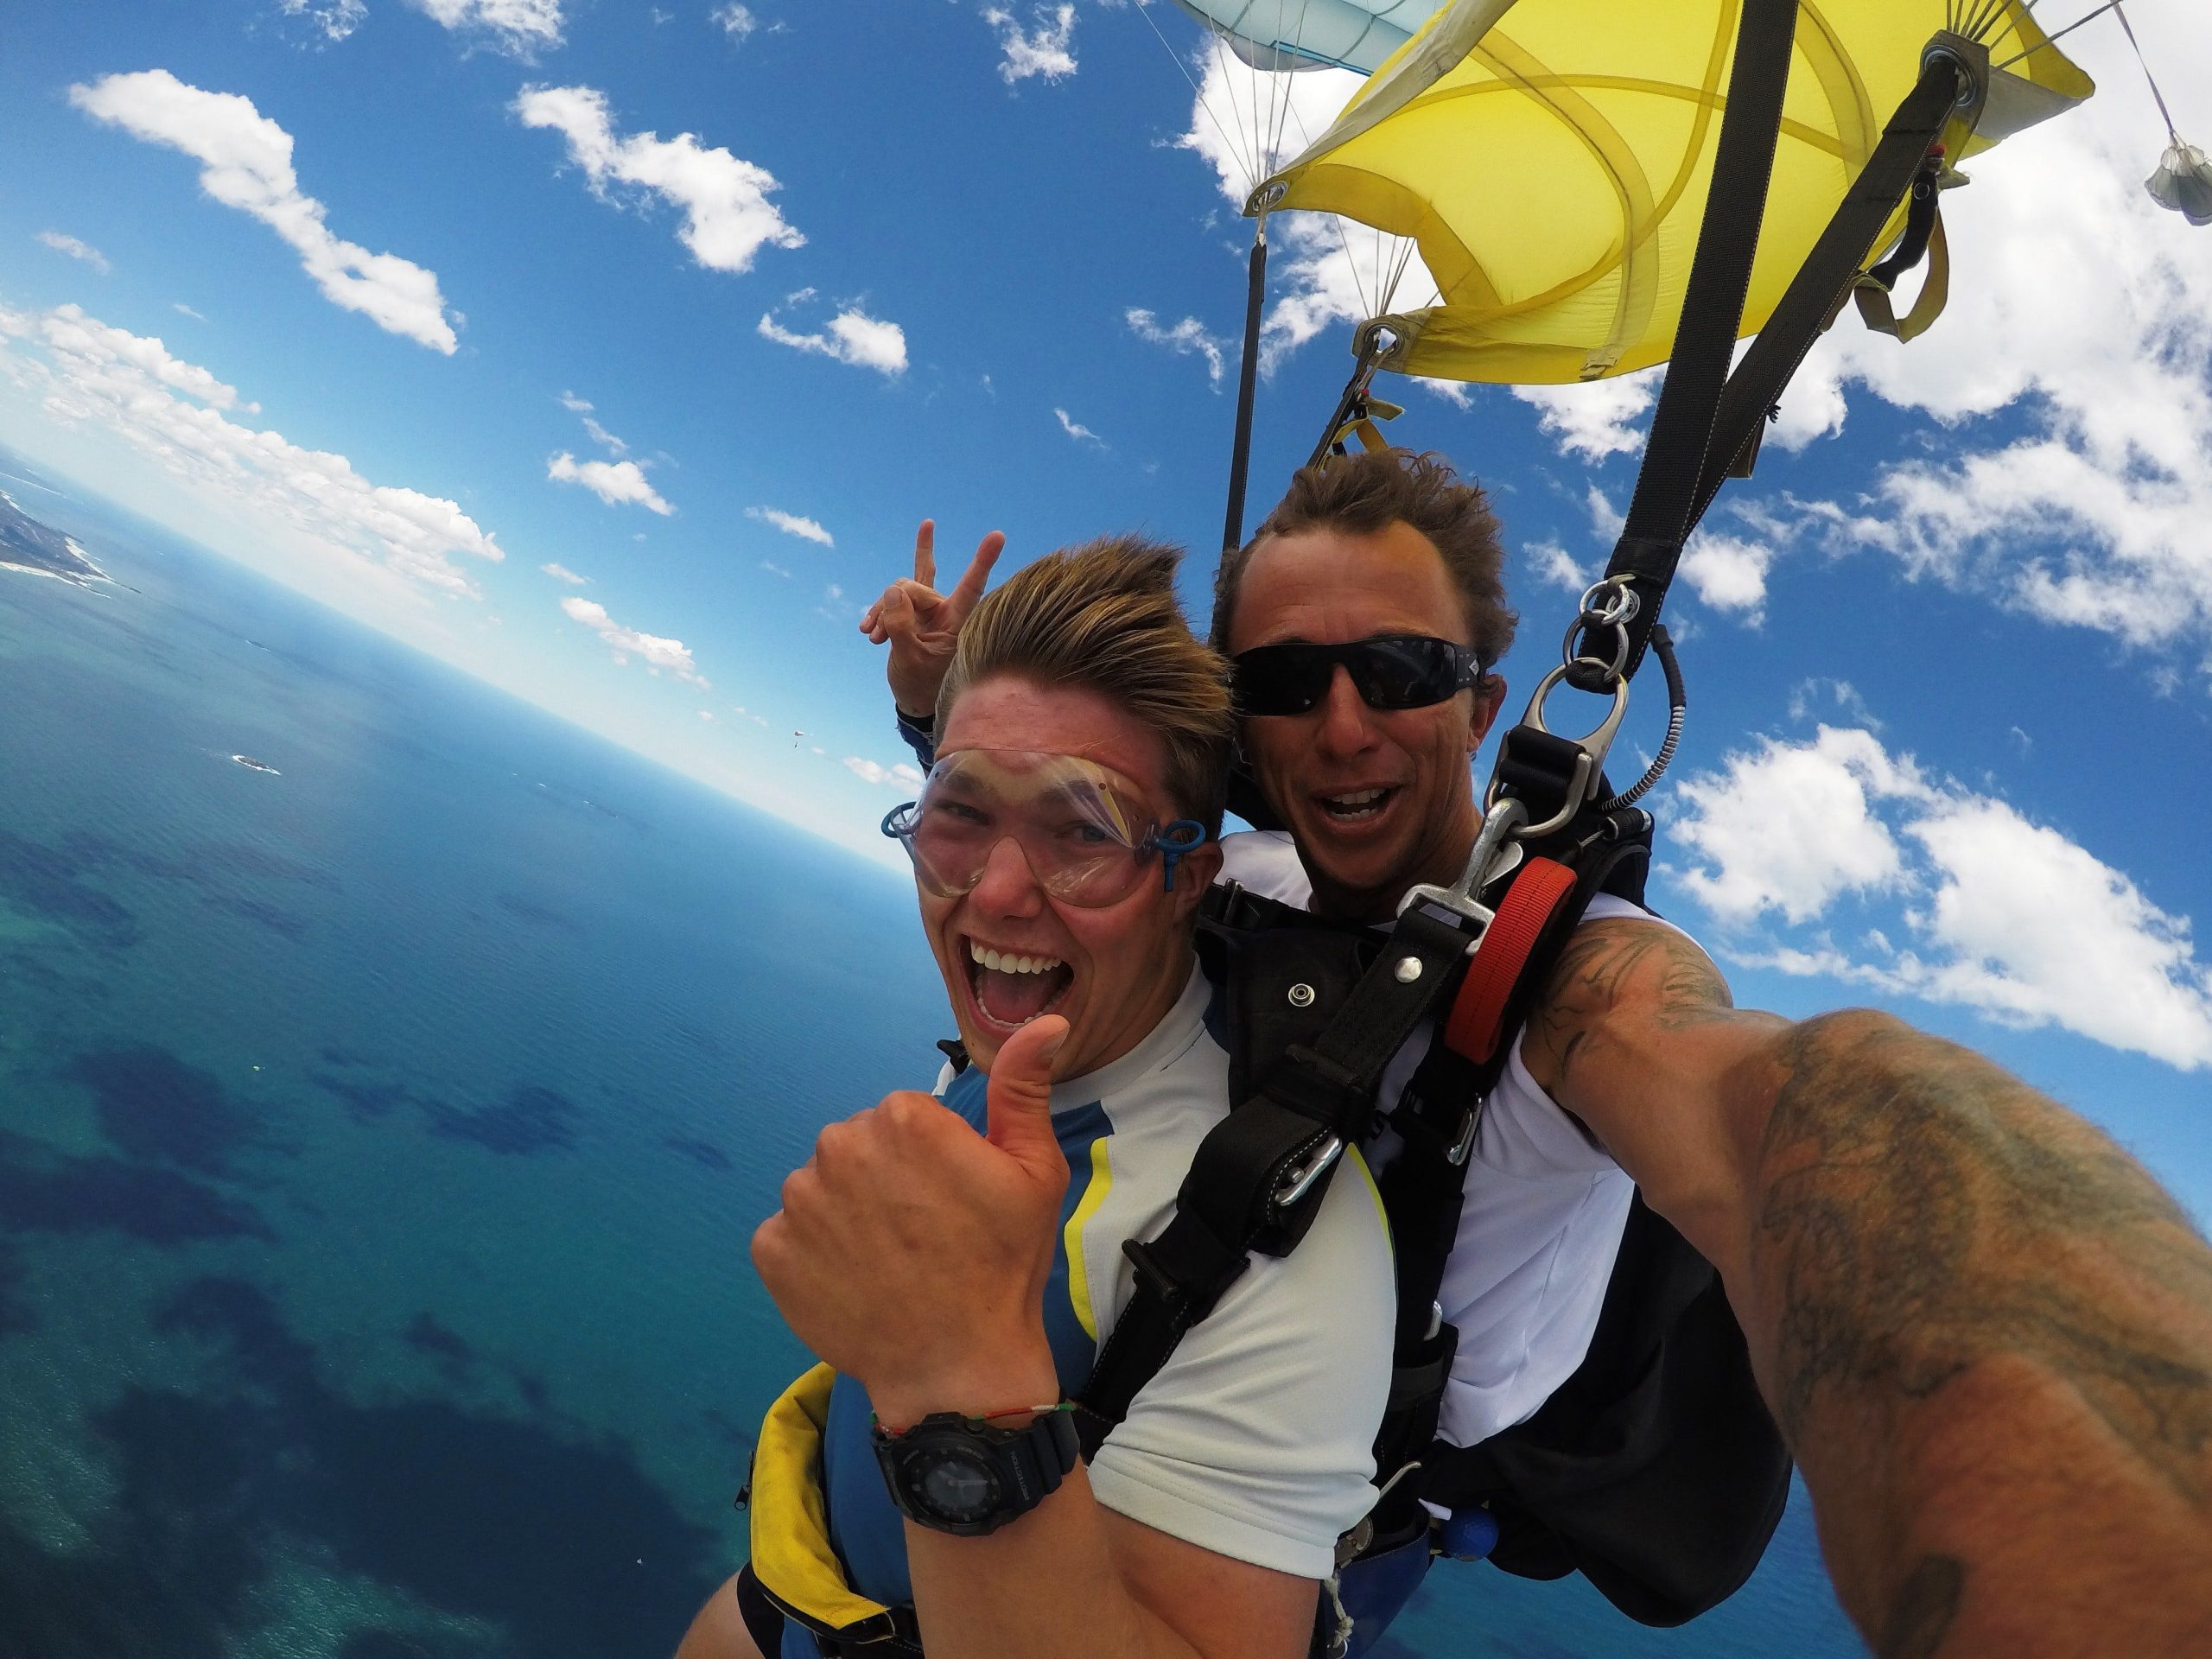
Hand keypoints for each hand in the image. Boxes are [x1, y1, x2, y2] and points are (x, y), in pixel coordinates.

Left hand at [752, 1015, 1069, 1424]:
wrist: (956, 1367)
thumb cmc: (1003, 1267)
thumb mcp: (1034, 1172)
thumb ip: (1026, 1087)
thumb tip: (1048, 1020)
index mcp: (903, 1118)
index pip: (903, 1119)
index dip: (931, 1159)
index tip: (952, 1201)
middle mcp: (840, 1145)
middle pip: (859, 1146)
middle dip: (885, 1179)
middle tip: (923, 1233)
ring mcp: (799, 1201)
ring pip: (822, 1188)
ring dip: (847, 1214)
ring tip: (888, 1260)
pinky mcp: (770, 1249)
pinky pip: (789, 1233)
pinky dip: (813, 1254)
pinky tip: (854, 1280)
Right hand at [859, 519, 1004, 720]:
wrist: (914, 697)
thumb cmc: (921, 684)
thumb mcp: (908, 659)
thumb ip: (901, 626)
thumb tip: (892, 589)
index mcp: (956, 622)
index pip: (972, 587)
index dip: (983, 561)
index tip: (998, 535)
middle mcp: (945, 610)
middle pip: (917, 585)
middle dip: (893, 605)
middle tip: (880, 636)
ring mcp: (928, 609)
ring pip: (901, 588)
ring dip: (882, 610)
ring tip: (874, 637)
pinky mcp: (912, 610)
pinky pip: (898, 590)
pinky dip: (879, 609)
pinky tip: (868, 630)